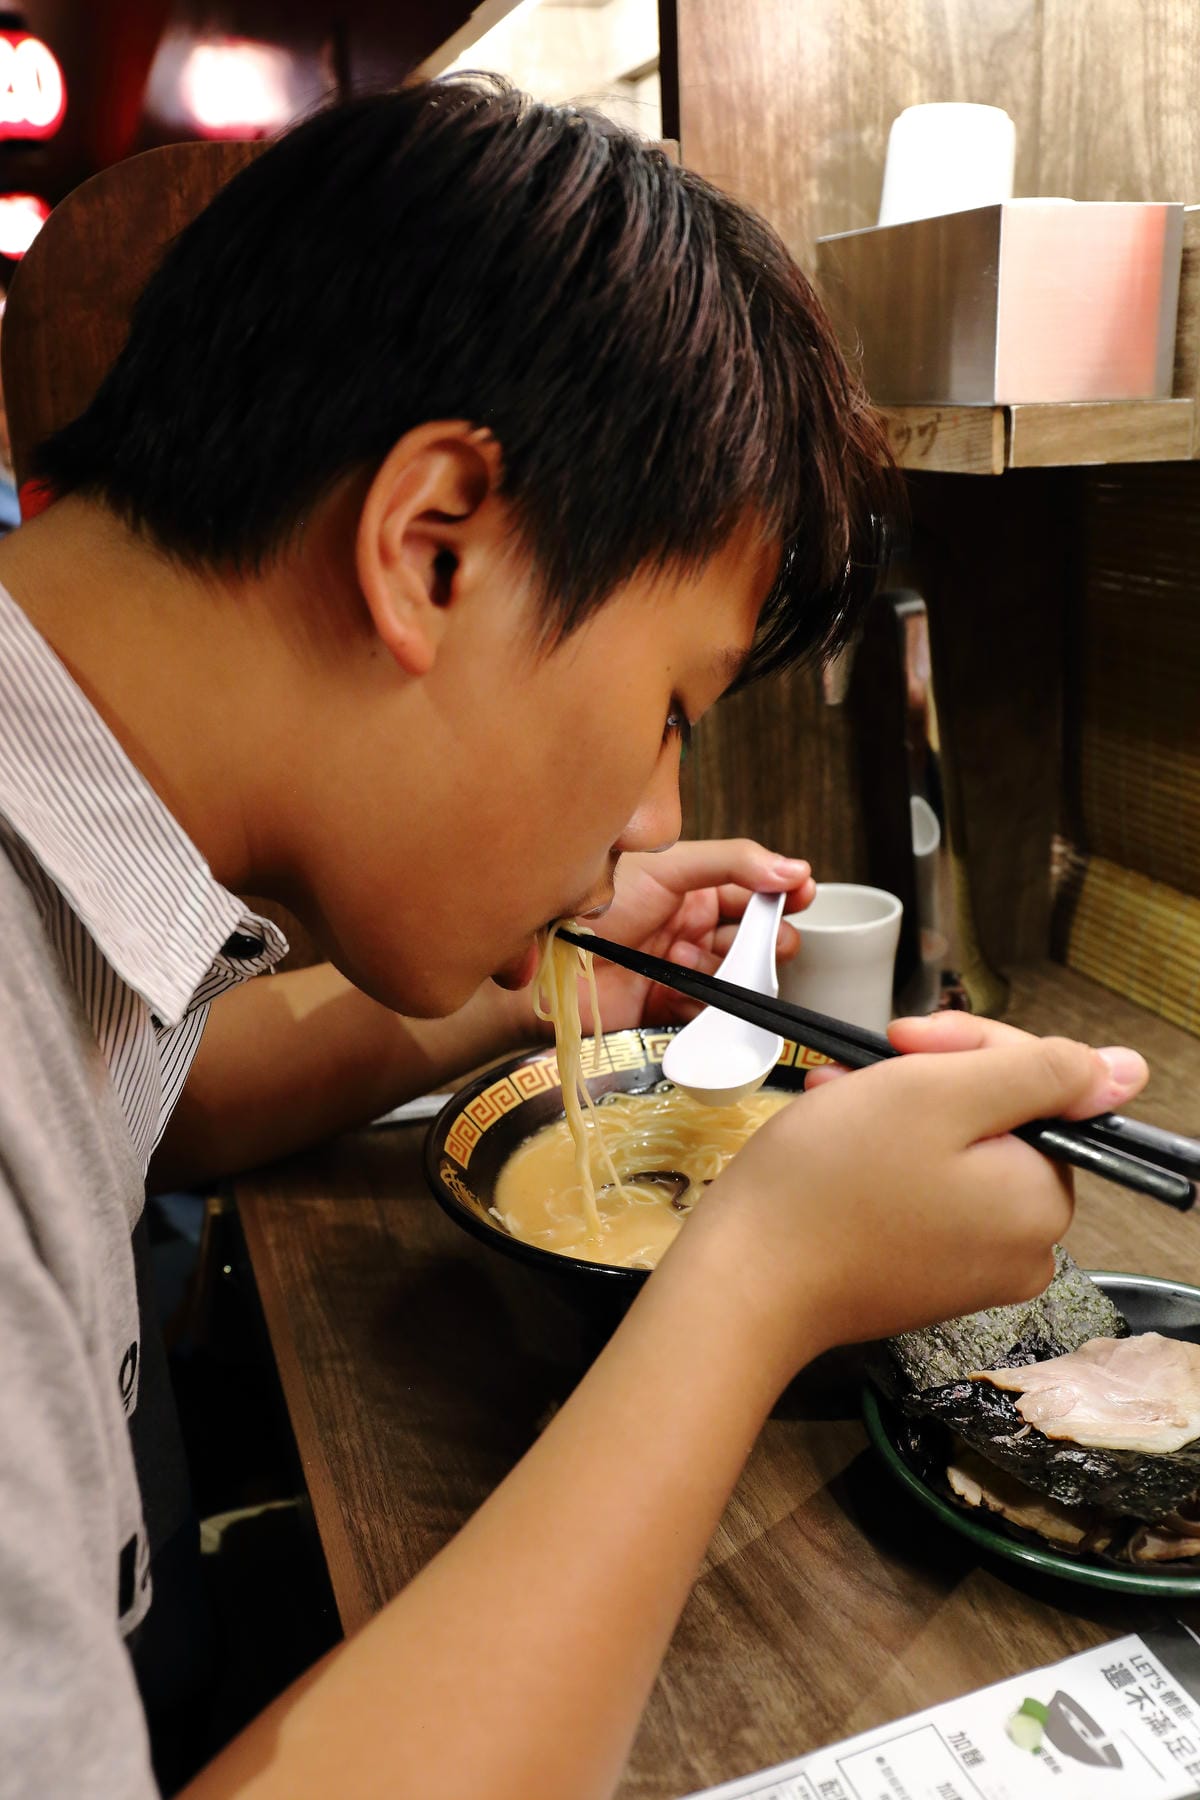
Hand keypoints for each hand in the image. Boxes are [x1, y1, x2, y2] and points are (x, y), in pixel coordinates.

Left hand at [571, 838, 815, 1031]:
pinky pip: (712, 1008)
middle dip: (766, 938)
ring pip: (738, 973)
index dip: (781, 891)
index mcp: (691, 884)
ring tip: (699, 960)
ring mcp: (682, 966)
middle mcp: (690, 924)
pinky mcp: (670, 1004)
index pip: (752, 886)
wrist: (546, 964)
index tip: (803, 894)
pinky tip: (683, 988)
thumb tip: (792, 869)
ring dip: (731, 969)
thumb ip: (733, 862)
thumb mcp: (667, 865)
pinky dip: (708, 1002)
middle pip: (754, 934)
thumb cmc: (595, 905)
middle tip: (766, 941)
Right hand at [664, 1021, 1150, 1388]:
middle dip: (928, 1080)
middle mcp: (1023, 1245)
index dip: (967, 1047)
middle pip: (998, 1120)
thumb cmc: (827, 1184)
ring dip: (897, 1110)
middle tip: (863, 1067)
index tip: (898, 1041)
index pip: (1036, 1084)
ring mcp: (972, 1269)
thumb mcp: (935, 1095)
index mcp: (1041, 1199)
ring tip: (836, 1096)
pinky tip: (835, 1139)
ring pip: (953, 1151)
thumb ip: (1040, 1072)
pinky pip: (924, 1195)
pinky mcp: (923, 1278)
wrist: (742, 1284)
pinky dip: (884, 1157)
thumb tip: (1127, 1070)